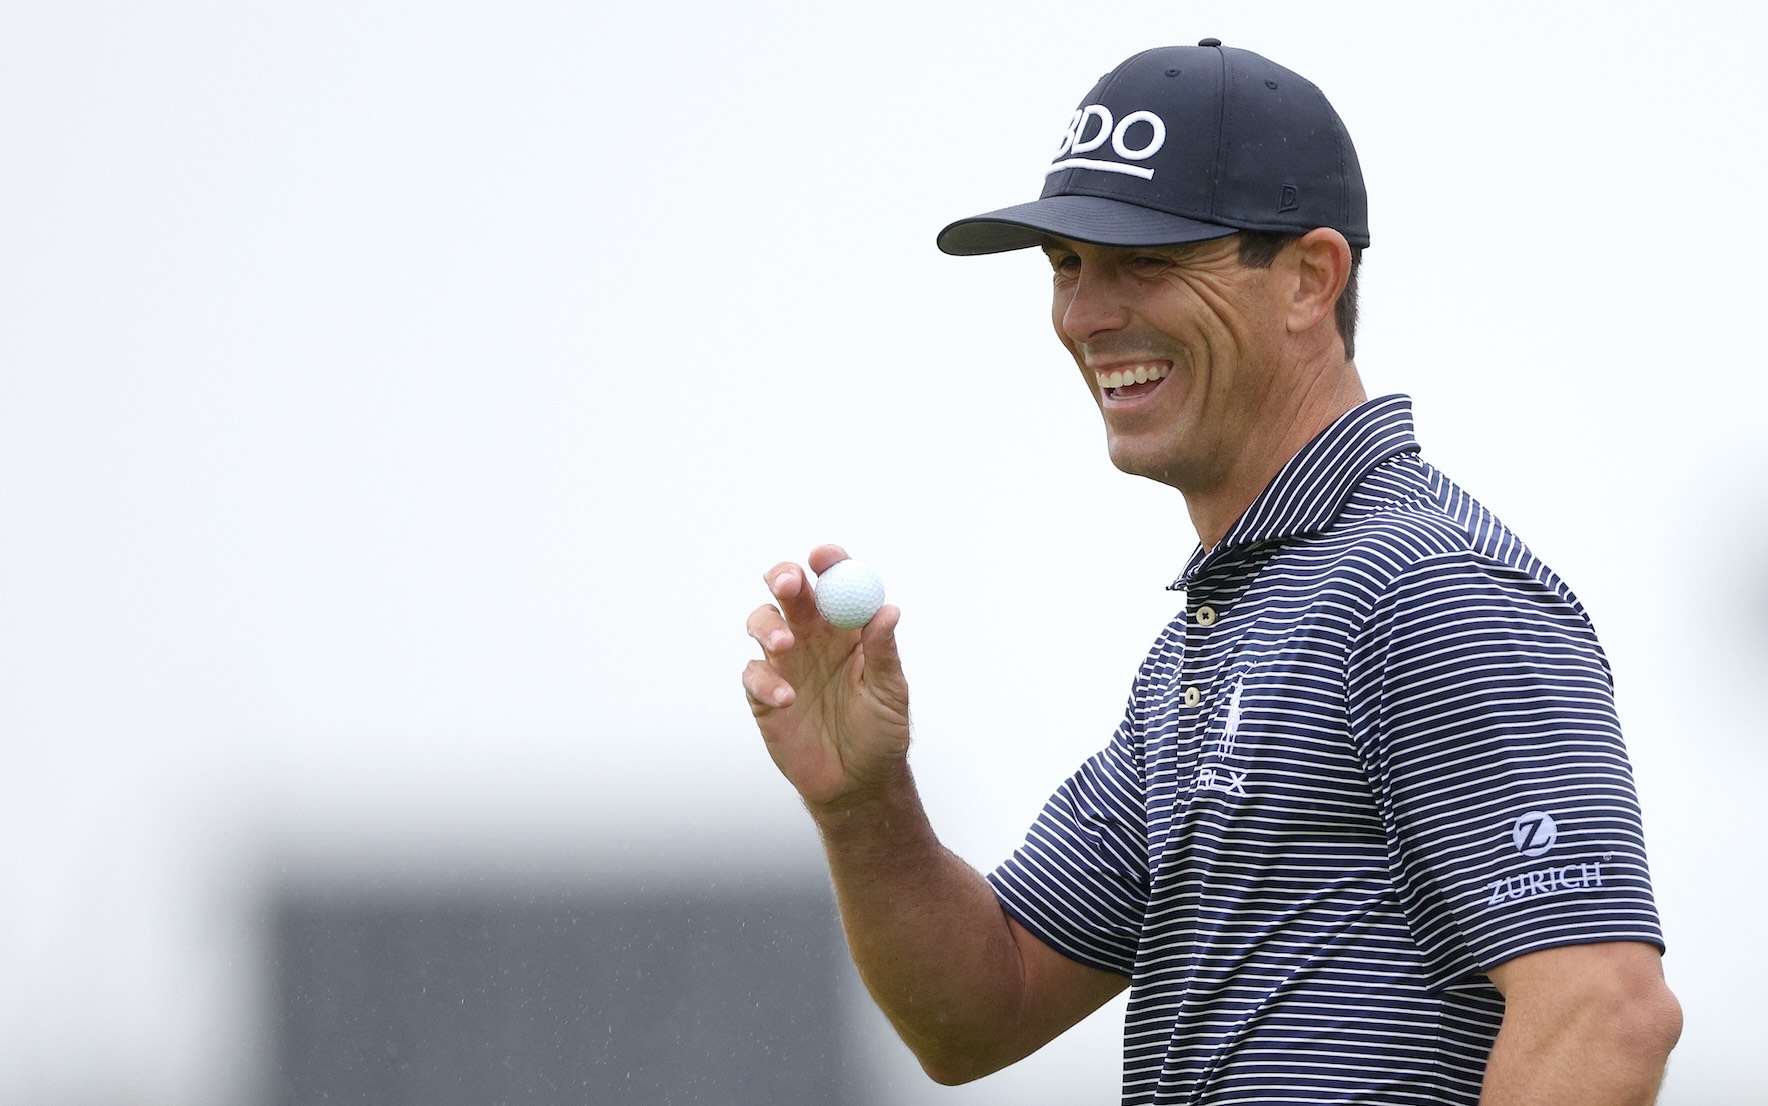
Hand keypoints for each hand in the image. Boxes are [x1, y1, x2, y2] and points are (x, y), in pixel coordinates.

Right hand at [743, 544, 910, 808]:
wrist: (857, 783)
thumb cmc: (881, 732)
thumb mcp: (890, 693)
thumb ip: (883, 652)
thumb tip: (887, 611)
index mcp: (847, 626)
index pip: (835, 582)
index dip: (827, 564)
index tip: (823, 558)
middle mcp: (813, 636)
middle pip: (789, 591)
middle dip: (784, 578)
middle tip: (790, 584)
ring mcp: (785, 663)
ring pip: (762, 622)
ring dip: (768, 624)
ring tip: (785, 643)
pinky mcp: (763, 694)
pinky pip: (753, 675)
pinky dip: (765, 681)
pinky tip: (788, 700)